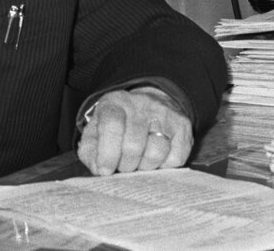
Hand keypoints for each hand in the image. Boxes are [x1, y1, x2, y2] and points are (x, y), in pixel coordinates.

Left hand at [76, 86, 192, 175]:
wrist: (147, 107)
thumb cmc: (117, 127)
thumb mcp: (96, 133)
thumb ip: (90, 152)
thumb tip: (101, 170)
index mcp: (115, 102)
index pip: (112, 126)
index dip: (107, 153)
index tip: (105, 170)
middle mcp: (142, 104)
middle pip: (134, 145)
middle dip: (126, 165)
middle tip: (122, 167)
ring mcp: (165, 113)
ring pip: (156, 152)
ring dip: (144, 167)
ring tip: (138, 163)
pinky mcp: (183, 125)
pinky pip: (175, 158)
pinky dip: (164, 167)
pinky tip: (155, 160)